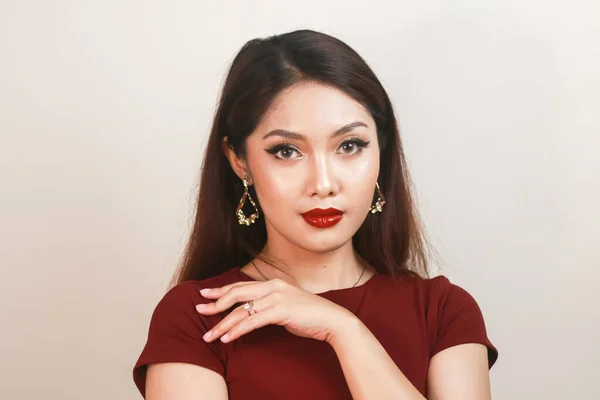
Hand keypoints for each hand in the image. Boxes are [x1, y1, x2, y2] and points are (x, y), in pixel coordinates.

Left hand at [195, 279, 354, 343]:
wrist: (332, 320)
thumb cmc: (309, 316)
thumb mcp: (286, 306)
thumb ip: (270, 306)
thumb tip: (253, 313)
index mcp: (273, 284)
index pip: (241, 286)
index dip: (221, 290)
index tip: (205, 294)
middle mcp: (272, 287)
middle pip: (236, 294)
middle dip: (215, 303)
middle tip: (198, 310)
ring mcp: (276, 297)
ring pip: (241, 310)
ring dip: (222, 324)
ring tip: (209, 335)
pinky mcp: (281, 310)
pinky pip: (253, 321)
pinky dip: (238, 330)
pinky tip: (227, 338)